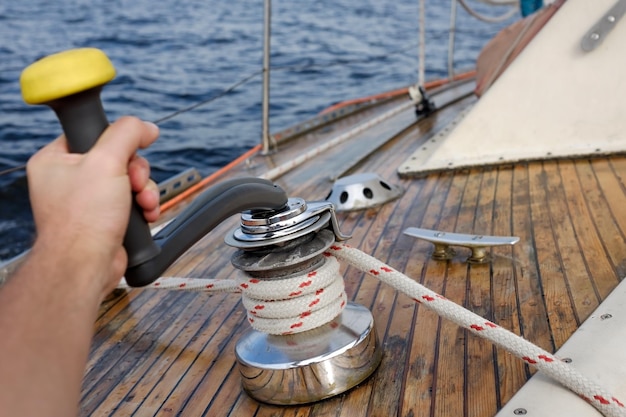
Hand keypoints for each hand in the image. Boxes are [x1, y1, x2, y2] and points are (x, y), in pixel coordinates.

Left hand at [26, 116, 159, 296]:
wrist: (86, 266)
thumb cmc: (83, 219)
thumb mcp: (106, 161)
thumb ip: (127, 134)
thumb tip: (147, 127)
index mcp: (55, 160)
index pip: (93, 134)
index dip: (117, 142)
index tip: (130, 151)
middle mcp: (69, 180)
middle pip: (118, 158)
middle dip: (138, 172)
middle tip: (136, 183)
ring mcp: (88, 202)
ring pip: (130, 181)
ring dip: (146, 190)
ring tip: (144, 203)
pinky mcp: (106, 219)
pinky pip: (133, 202)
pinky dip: (145, 207)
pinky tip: (147, 214)